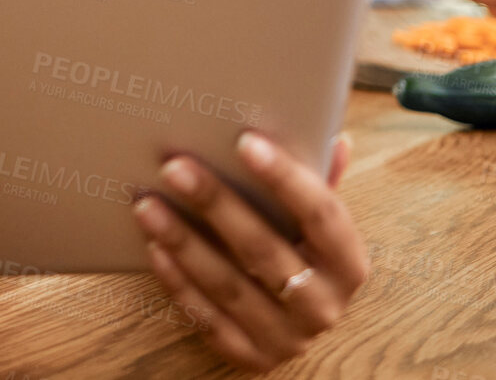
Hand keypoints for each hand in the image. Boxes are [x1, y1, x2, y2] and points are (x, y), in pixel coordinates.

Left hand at [131, 130, 367, 372]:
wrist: (294, 319)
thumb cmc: (301, 247)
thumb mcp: (316, 216)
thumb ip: (321, 178)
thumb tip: (334, 138)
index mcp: (348, 263)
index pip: (321, 214)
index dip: (285, 177)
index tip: (244, 141)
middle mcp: (323, 306)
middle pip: (264, 250)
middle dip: (215, 204)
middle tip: (175, 166)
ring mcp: (286, 338)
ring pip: (228, 286)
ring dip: (183, 241)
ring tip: (148, 204)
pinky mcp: (250, 357)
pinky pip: (207, 319)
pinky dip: (178, 283)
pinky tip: (154, 248)